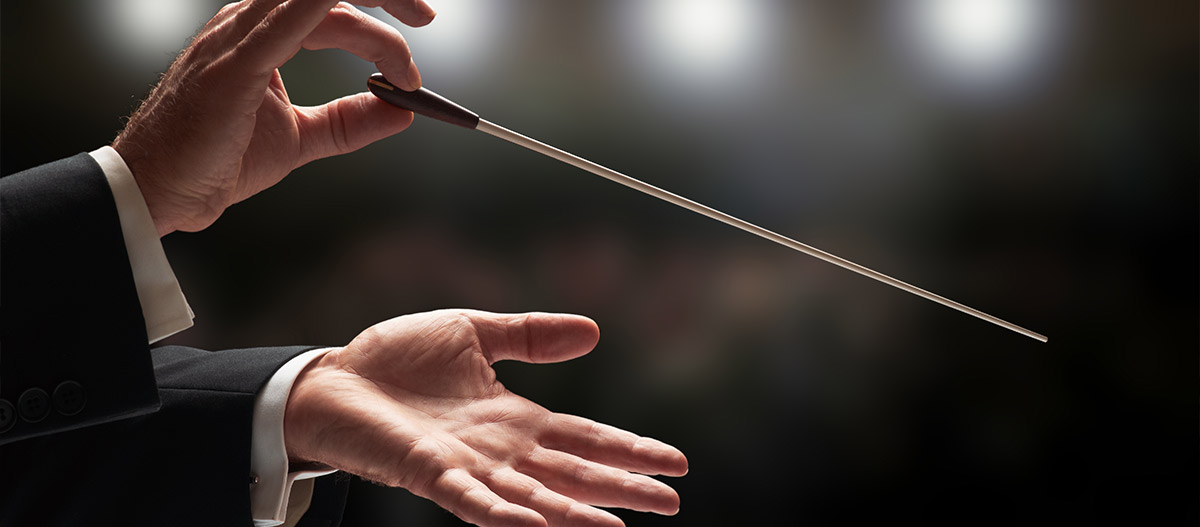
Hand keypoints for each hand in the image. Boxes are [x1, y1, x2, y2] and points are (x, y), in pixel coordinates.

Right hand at [112, 1, 436, 235]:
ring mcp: (238, 37)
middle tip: (427, 21)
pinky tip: (353, 12)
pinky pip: (288, 20)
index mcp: (263, 33)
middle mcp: (248, 23)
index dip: (381, 20)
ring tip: (406, 61)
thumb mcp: (300, 138)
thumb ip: (350, 121)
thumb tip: (402, 111)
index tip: (415, 50)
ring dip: (372, 18)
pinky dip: (323, 8)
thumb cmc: (213, 159)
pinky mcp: (235, 64)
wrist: (162, 190)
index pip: (332, 4)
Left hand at [284, 310, 688, 526]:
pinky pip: (473, 501)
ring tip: (619, 526)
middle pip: (573, 473)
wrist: (332, 377)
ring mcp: (467, 467)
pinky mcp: (430, 473)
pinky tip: (536, 522)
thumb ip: (530, 336)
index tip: (674, 462)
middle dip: (621, 487)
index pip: (584, 437)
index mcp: (513, 419)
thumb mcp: (474, 333)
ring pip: (533, 495)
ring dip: (575, 512)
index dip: (628, 449)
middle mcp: (499, 451)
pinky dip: (505, 515)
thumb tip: (594, 331)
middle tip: (670, 503)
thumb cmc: (396, 359)